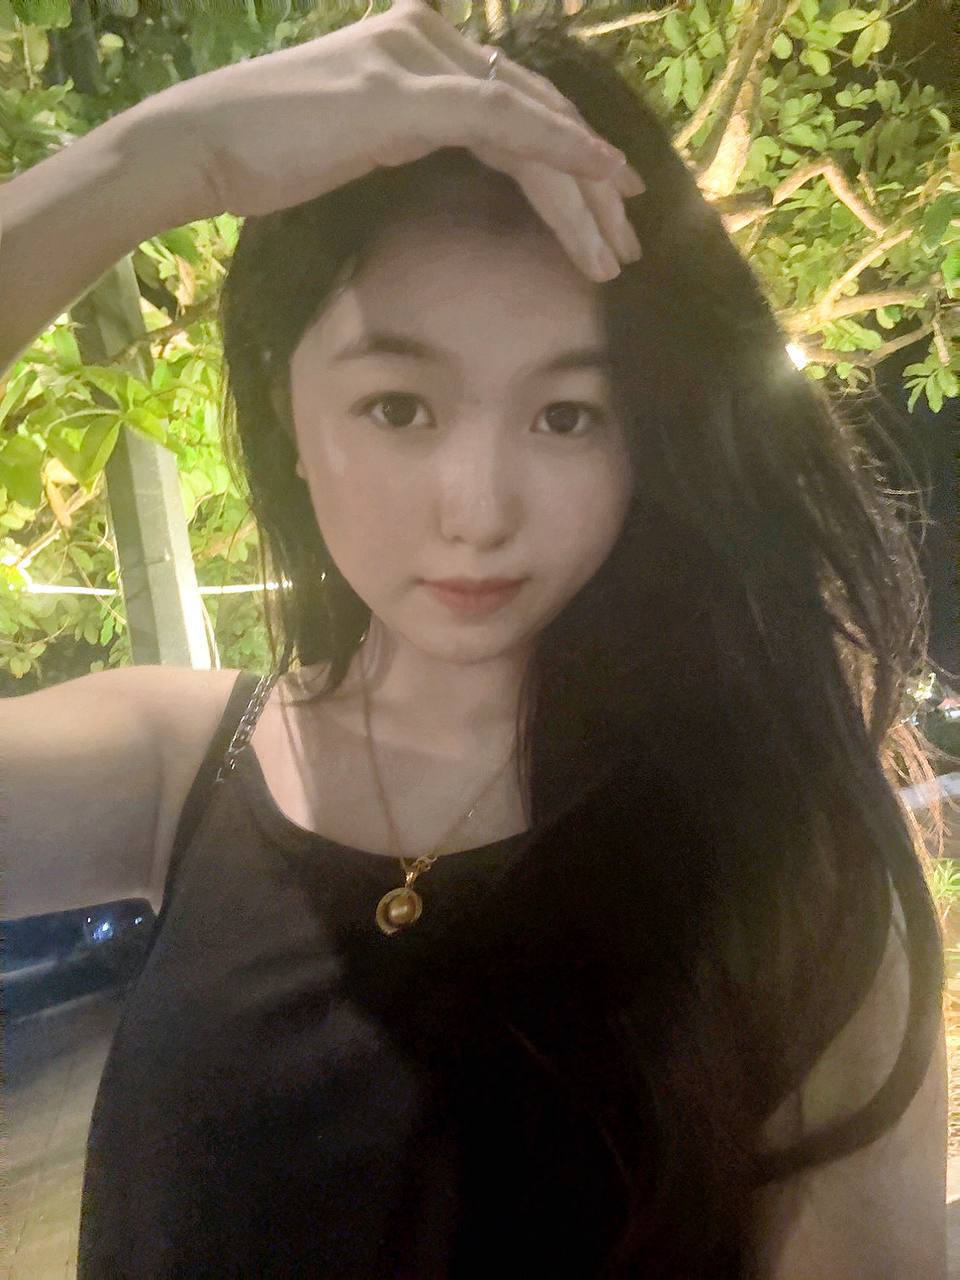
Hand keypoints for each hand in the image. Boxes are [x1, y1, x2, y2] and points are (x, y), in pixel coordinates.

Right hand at [131, 0, 644, 281]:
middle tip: (625, 242)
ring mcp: (418, 59)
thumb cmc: (265, 156)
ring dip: (583, 187)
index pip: (511, 106)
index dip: (564, 158)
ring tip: (618, 246)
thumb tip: (431, 153)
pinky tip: (605, 179)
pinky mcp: (408, 93)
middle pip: (531, 112)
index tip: (603, 214)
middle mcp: (427, 38)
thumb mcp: (354, 137)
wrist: (204, 146)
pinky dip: (562, 148)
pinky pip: (506, 120)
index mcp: (417, 47)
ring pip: (528, 122)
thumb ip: (404, 131)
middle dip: (587, 183)